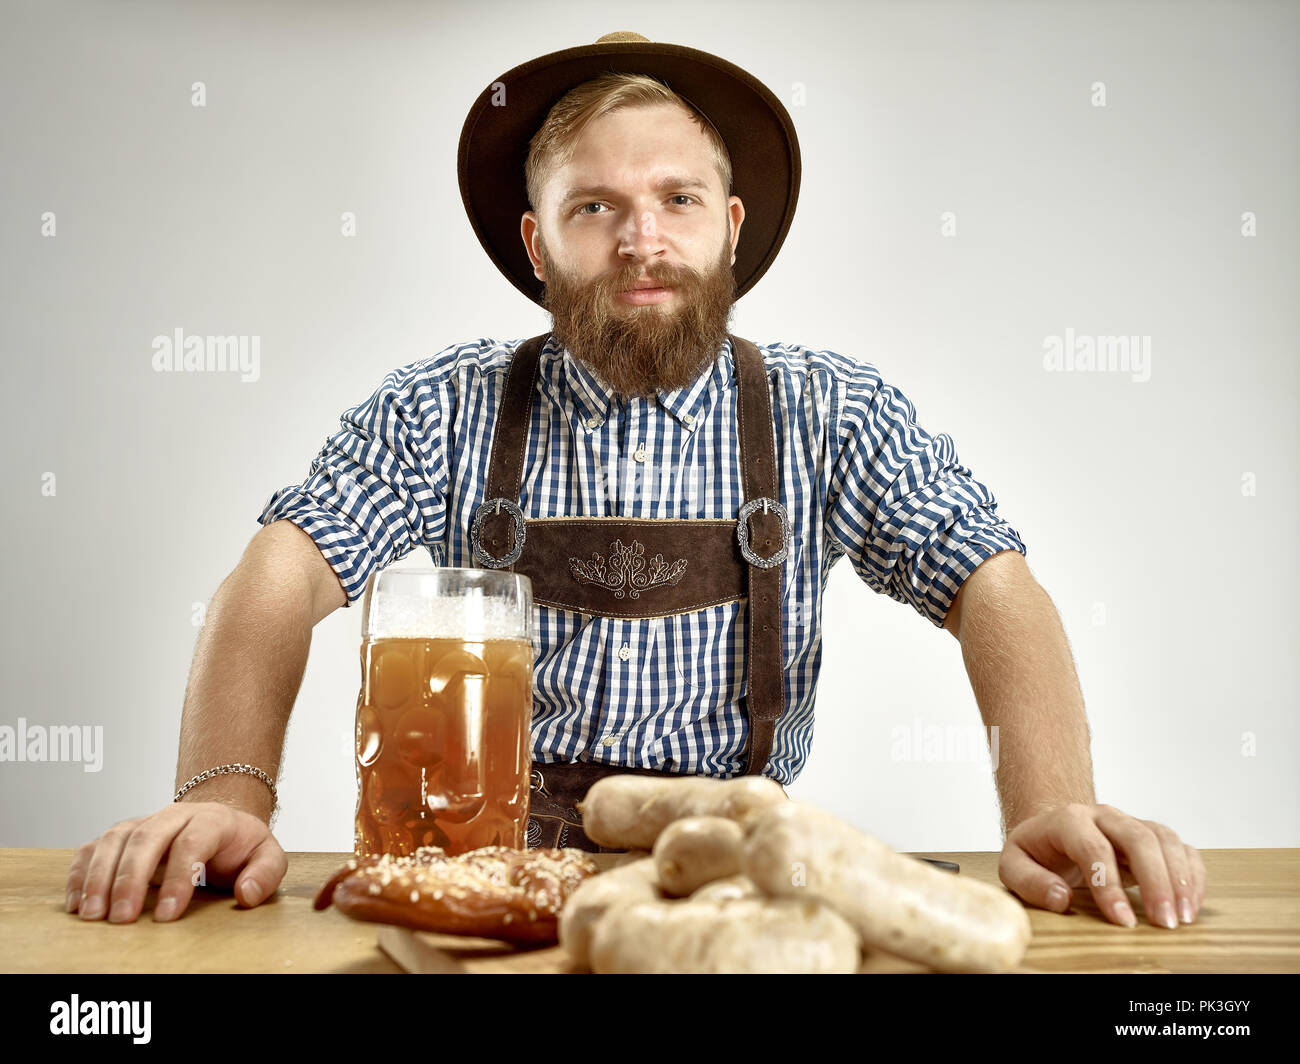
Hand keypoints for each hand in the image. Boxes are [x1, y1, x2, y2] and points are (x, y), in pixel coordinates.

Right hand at [65, 802, 286, 923]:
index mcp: (213, 820)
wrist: (222, 819)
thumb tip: (247, 894)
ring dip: (99, 875)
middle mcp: (174, 816)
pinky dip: (81, 871)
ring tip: (93, 914)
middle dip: (130, 879)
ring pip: (115, 838)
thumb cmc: (242, 845)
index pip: (192, 842)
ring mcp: (145, 822)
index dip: (178, 878)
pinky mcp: (124, 835)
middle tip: (122, 919)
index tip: (167, 916)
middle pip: (147, 837)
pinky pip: (94, 846)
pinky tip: (76, 902)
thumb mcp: (268, 856)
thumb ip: (265, 875)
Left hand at [998, 802, 1205, 928]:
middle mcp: (1104, 815)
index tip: (1123, 920)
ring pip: (1164, 839)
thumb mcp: (1014, 864)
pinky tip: (1190, 904)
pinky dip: (1192, 874)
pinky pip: (1181, 848)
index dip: (1109, 885)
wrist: (1052, 829)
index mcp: (1068, 819)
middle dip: (1156, 881)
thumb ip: (1030, 881)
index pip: (1093, 847)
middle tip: (1164, 922)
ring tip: (1183, 918)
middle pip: (1138, 838)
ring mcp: (1130, 823)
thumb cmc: (1036, 851)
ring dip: (1180, 878)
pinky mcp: (1151, 836)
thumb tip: (1060, 899)